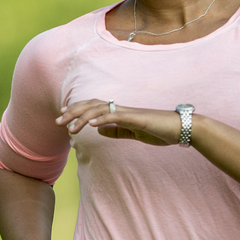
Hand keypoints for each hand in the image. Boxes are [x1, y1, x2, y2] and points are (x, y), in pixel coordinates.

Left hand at [57, 99, 180, 145]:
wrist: (182, 128)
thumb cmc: (160, 131)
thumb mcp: (134, 134)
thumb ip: (117, 131)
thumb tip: (99, 130)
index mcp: (121, 113)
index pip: (94, 107)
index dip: (78, 109)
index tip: (63, 115)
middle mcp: (122, 109)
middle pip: (93, 106)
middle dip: (74, 112)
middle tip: (58, 121)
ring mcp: (129, 113)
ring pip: (101, 110)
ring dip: (83, 118)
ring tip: (70, 128)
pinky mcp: (137, 119)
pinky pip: (117, 117)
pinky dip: (103, 120)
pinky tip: (91, 126)